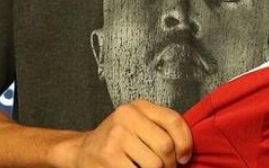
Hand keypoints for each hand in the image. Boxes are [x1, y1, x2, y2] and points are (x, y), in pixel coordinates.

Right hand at [51, 99, 192, 167]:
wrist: (83, 150)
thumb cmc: (118, 139)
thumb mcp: (139, 124)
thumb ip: (162, 128)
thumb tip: (186, 150)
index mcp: (139, 107)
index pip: (174, 121)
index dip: (185, 143)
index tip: (184, 158)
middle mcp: (126, 117)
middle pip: (165, 147)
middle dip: (170, 164)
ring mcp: (115, 137)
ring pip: (154, 164)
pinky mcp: (107, 157)